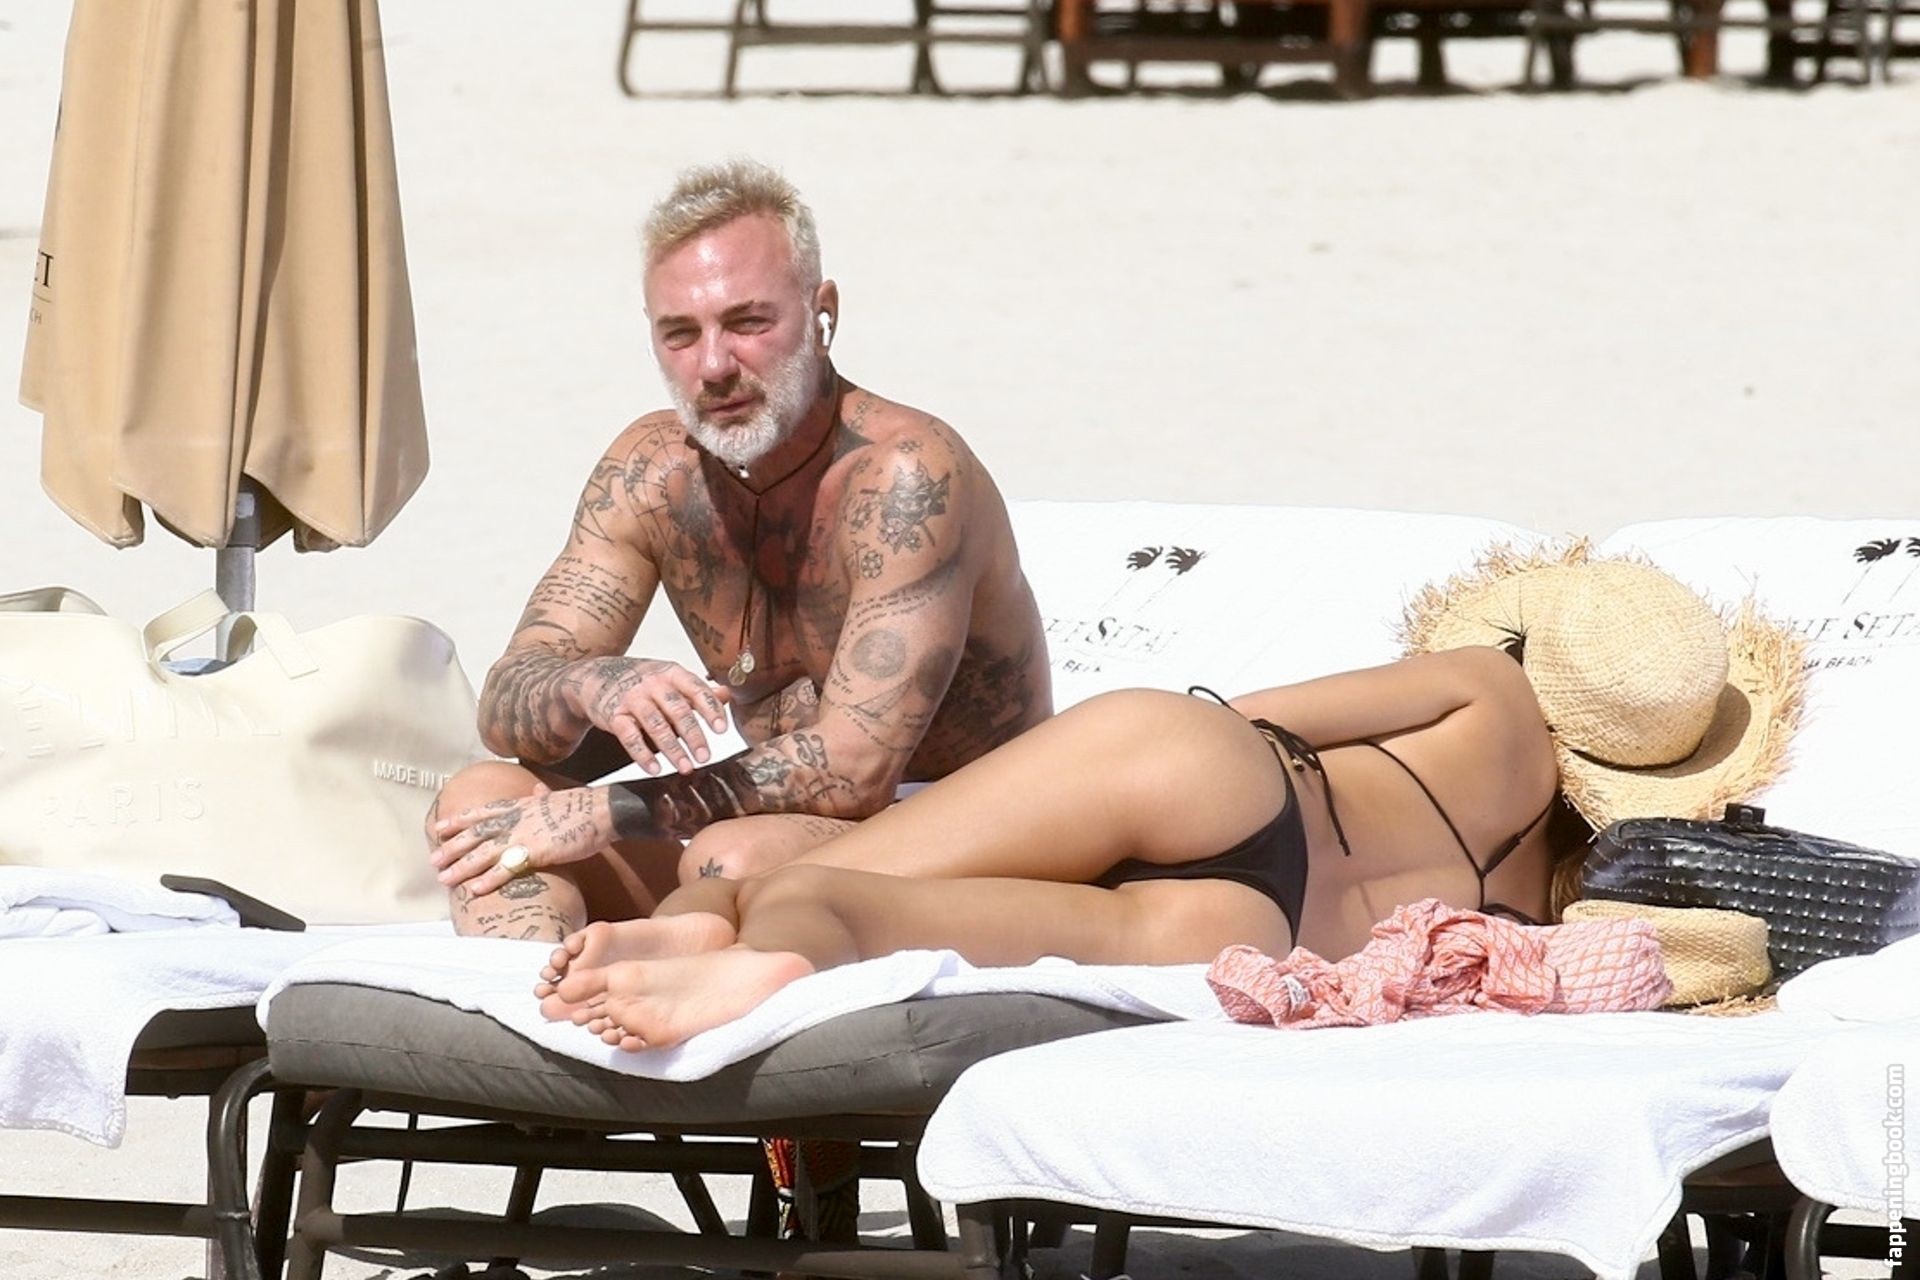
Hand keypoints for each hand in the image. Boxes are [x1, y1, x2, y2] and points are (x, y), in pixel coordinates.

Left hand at [431, 783, 611, 895]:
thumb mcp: (556, 797)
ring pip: (484, 853)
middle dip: (453, 848)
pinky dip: (488, 879)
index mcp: (520, 805)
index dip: (459, 821)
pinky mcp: (536, 852)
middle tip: (434, 861)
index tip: (440, 828)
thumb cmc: (584, 806)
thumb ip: (541, 796)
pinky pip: (506, 869)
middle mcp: (516, 819)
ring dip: (462, 866)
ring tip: (444, 879)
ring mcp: (524, 835)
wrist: (602, 810)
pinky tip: (474, 890)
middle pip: (476, 834)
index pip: (482, 813)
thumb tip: (537, 788)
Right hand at [568, 657, 730, 774]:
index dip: (710, 709)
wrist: (596, 677)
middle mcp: (653, 684)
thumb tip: (727, 695)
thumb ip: (697, 690)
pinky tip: (655, 769)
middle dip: (694, 736)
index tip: (722, 730)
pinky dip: (643, 755)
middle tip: (705, 757)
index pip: (696, 690)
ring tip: (686, 768)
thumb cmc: (641, 681)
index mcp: (671, 673)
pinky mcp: (614, 716)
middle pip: (678, 710)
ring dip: (673, 749)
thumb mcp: (670, 679)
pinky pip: (630, 737)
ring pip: (656, 725)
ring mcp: (632, 699)